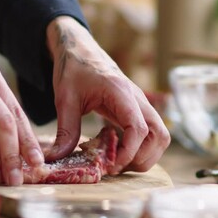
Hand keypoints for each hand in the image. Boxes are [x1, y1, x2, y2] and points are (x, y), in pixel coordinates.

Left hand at [45, 16, 169, 173]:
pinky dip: (140, 147)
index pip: (139, 128)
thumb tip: (57, 157)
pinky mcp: (135, 109)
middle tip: (114, 167)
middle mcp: (137, 99)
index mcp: (121, 93)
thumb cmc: (73, 70)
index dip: (129, 152)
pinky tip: (116, 150)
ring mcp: (139, 104)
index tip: (110, 165)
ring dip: (145, 154)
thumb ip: (65, 130)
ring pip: (160, 135)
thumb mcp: (65, 99)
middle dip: (142, 158)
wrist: (79, 50)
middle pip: (160, 135)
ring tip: (117, 162)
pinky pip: (150, 132)